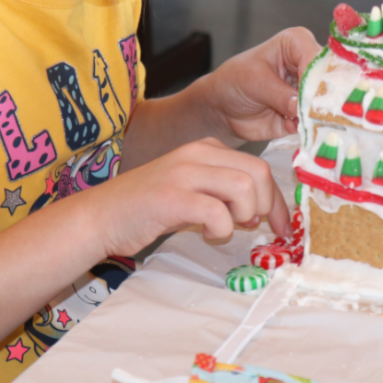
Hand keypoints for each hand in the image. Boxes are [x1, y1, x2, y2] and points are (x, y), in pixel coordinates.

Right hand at [92, 138, 290, 257]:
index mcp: (206, 149)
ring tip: (225, 227)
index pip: (258, 167)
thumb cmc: (146, 208)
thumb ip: (223, 193)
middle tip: (250, 225)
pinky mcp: (171, 197)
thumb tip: (259, 212)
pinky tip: (207, 233)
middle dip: (265, 205)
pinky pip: (216, 211)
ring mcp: (183, 173)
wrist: (99, 216)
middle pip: (257, 172)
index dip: (277, 200)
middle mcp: (197, 154)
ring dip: (243, 215)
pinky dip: (221, 228)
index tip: (282, 226)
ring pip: (243, 187)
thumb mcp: (191, 190)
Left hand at [201, 27, 321, 142]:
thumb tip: (300, 108)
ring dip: (317, 117)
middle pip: (328, 81)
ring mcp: (309, 91)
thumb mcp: (254, 81)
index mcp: (297, 44)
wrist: (222, 108)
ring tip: (303, 124)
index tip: (313, 97)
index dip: (317, 78)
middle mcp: (308, 65)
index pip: (317, 59)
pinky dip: (308, 129)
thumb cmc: (234, 81)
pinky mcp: (305, 113)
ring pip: (325, 104)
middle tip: (313, 114)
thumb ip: (279, 94)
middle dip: (322, 100)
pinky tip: (294, 129)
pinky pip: (314, 122)